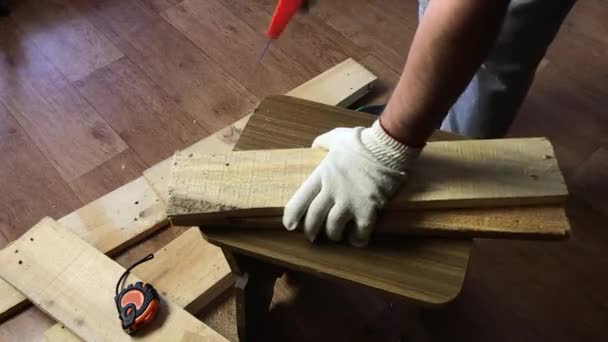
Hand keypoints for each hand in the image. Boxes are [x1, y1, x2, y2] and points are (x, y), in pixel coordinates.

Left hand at [282, 120, 421, 246]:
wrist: (387, 146)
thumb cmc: (361, 141)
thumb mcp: (336, 137)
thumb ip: (323, 142)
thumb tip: (315, 145)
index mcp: (322, 174)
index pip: (300, 199)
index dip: (292, 215)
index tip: (289, 225)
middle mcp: (332, 190)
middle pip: (314, 218)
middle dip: (311, 231)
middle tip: (312, 236)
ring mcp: (350, 201)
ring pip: (333, 228)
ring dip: (333, 234)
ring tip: (337, 235)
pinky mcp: (368, 209)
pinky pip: (360, 232)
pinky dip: (357, 239)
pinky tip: (357, 239)